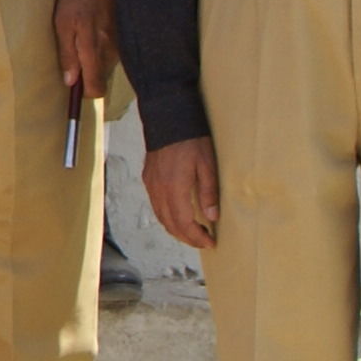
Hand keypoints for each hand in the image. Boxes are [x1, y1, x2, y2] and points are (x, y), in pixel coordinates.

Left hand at [51, 0, 117, 108]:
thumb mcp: (62, 23)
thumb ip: (67, 53)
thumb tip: (70, 82)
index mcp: (94, 49)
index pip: (96, 87)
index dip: (85, 92)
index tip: (73, 88)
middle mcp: (111, 51)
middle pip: (101, 79)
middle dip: (87, 76)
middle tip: (72, 60)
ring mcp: (119, 44)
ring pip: (106, 66)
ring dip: (93, 61)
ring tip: (80, 41)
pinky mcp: (123, 36)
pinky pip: (111, 53)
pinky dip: (101, 50)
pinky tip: (92, 34)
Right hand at [143, 135, 219, 250]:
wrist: (167, 118)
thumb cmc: (190, 140)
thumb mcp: (207, 165)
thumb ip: (209, 192)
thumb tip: (212, 217)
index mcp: (175, 188)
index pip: (184, 223)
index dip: (197, 237)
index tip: (210, 242)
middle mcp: (159, 190)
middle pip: (170, 224)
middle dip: (187, 237)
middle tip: (203, 241)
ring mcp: (151, 185)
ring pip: (160, 217)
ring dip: (176, 229)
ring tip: (193, 232)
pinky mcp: (148, 179)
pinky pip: (155, 206)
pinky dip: (167, 217)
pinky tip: (178, 215)